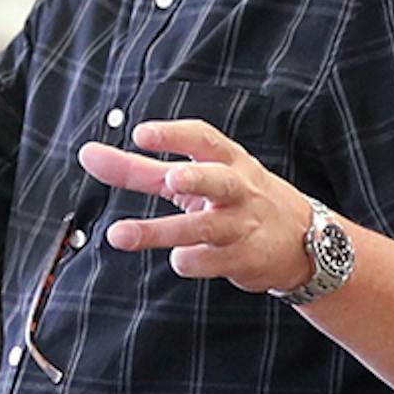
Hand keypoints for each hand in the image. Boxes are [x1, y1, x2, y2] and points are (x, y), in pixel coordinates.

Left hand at [77, 119, 319, 293]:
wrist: (305, 242)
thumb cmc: (238, 201)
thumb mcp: (196, 178)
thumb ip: (140, 169)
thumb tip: (88, 154)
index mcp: (227, 161)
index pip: (204, 139)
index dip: (174, 134)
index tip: (141, 133)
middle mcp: (238, 189)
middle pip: (218, 180)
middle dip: (197, 177)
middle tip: (171, 177)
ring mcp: (243, 224)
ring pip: (204, 227)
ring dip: (162, 231)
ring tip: (119, 235)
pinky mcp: (245, 258)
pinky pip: (211, 260)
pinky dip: (190, 261)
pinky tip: (179, 259)